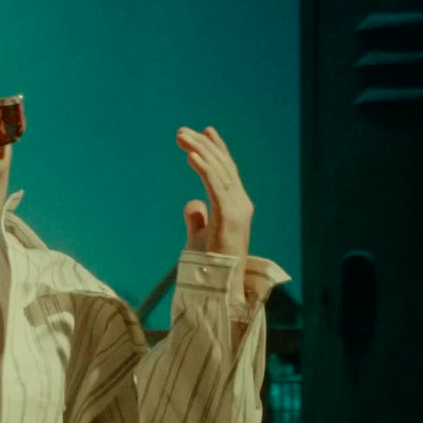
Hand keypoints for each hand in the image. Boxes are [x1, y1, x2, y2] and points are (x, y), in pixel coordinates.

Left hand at [177, 126, 253, 299]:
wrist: (217, 291)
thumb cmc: (209, 269)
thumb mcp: (199, 238)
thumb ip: (197, 219)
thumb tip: (192, 203)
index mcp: (235, 208)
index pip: (226, 172)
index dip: (217, 150)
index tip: (204, 131)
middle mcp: (241, 205)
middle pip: (222, 167)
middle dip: (203, 145)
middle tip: (181, 131)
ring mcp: (238, 211)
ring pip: (219, 172)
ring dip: (200, 151)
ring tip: (182, 137)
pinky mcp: (230, 218)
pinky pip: (216, 187)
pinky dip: (204, 169)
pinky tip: (192, 155)